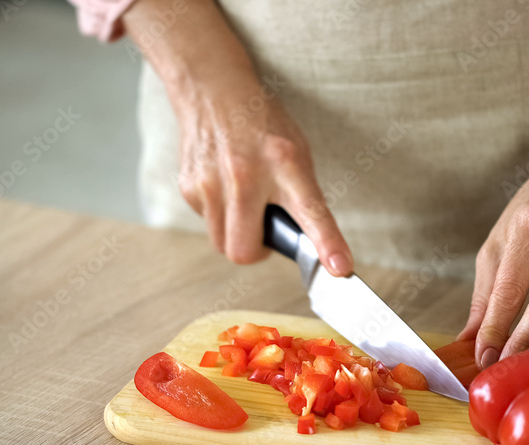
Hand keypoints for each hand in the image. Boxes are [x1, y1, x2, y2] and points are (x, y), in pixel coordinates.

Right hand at [123, 0, 352, 275]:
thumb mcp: (295, 151)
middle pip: (245, 251)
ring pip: (222, 243)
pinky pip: (206, 223)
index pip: (311, 212)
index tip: (339, 269)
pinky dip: (218, 215)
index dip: (327, 244)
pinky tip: (223, 186)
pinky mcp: (189, 186)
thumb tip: (307, 244)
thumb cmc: (261, 125)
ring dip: (236, 233)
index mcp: (286, 163)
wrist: (213, 90)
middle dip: (256, 251)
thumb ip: (301, 196)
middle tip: (264, 229)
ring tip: (243, 201)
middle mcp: (246, 174)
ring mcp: (212, 182)